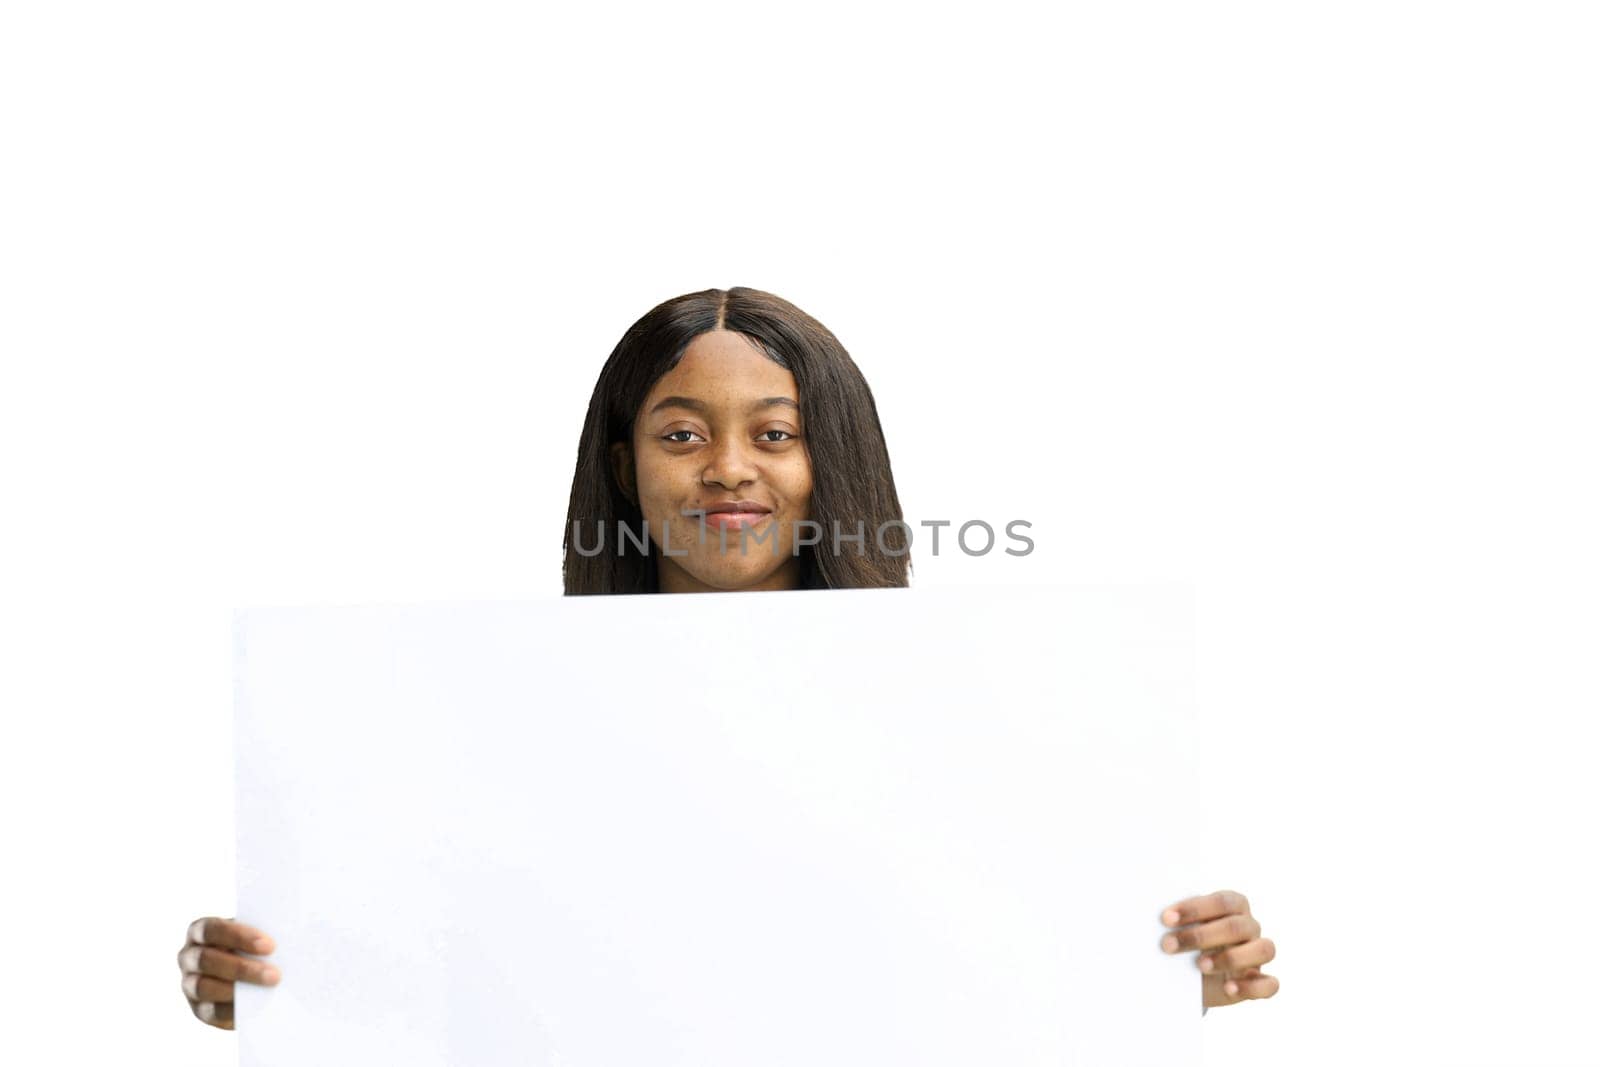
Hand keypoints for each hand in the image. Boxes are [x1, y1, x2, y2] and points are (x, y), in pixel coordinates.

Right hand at [177, 916, 279, 1028]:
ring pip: (204, 986)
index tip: (270, 946)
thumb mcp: (255, 937)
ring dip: (236, 989)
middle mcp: (189, 956)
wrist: (247, 975)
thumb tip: (290, 941)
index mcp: (200, 930)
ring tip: (267, 989)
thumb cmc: (254, 947)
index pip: (211, 929)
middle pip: (206, 960)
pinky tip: (254, 1005)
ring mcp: (189, 983)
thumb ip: (262, 937)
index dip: (238, 937)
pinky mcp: (198, 1009)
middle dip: (241, 968)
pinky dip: (232, 1009)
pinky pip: (210, 1011)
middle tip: (275, 974)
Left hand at [1159, 890, 1278, 1007]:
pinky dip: (1251, 986)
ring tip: (1199, 965)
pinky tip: (1228, 988)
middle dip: (1200, 936)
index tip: (1165, 919)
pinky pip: (1270, 984)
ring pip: (1263, 949)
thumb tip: (1148, 916)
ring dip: (1230, 958)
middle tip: (1168, 946)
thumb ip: (1174, 921)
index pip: (1222, 901)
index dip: (1194, 909)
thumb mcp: (1179, 929)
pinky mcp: (1261, 980)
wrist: (1193, 973)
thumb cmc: (1186, 942)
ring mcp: (1258, 953)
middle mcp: (1250, 926)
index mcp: (1233, 905)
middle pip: (1236, 926)